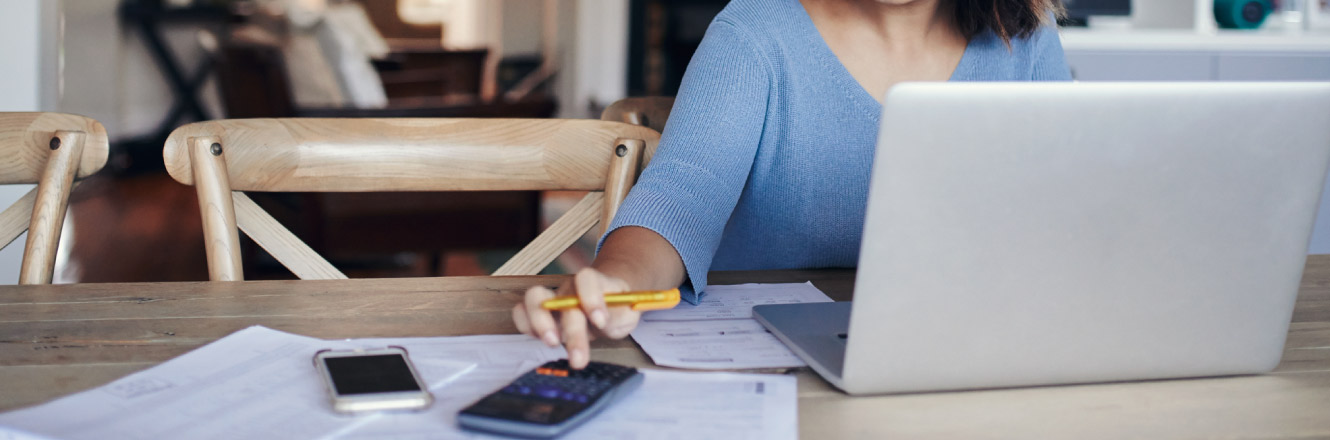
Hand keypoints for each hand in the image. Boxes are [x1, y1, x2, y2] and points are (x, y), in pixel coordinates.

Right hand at [512, 267, 644, 368]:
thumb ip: (618, 315)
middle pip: (562, 298)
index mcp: (595, 283)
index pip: (587, 278)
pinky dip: (525, 326)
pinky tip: (542, 341)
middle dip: (571, 330)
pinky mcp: (539, 313)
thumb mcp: (628, 314)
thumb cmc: (617, 310)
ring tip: (553, 343)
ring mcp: (553, 299)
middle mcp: (570, 288)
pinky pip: (521, 312)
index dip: (591, 297)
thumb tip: (602, 322)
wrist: (607, 306)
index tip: (600, 321)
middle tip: (578, 357)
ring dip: (539, 322)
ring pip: (534, 297)